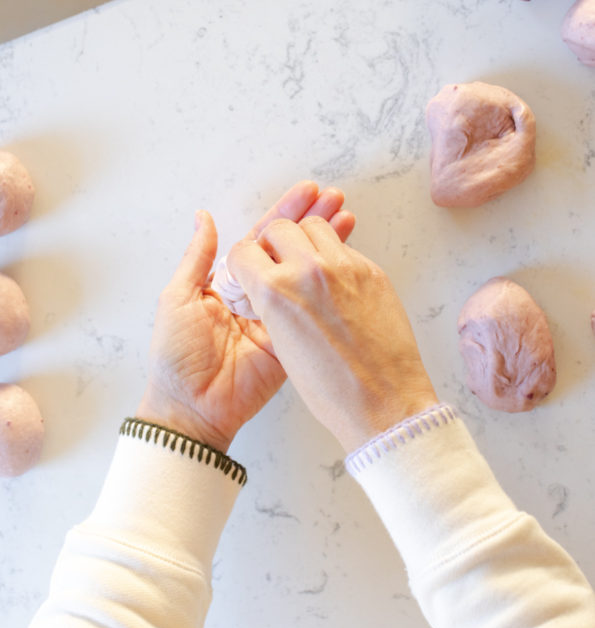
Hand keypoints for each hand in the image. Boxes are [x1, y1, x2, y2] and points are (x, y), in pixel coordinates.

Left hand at [136, 182, 355, 451]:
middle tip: (336, 198)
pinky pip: (311, 312)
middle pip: (289, 251)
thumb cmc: (175, 355)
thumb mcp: (179, 298)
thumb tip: (203, 217)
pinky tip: (345, 263)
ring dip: (326, 246)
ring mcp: (277, 318)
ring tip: (347, 218)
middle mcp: (256, 294)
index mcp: (230, 282)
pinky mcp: (292, 342)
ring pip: (304, 275)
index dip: (284, 215)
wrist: (189, 408)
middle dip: (312, 223)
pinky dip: (329, 288)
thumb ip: (197, 258)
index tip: (306, 193)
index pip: (261, 240)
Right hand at [229, 217, 437, 453]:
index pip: (245, 251)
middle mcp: (309, 270)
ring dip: (304, 239)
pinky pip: (343, 247)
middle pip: (278, 228)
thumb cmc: (333, 388)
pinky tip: (332, 280)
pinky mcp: (371, 270)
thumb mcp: (281, 345)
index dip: (244, 262)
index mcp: (277, 290)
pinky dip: (332, 256)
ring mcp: (344, 266)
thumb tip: (270, 282)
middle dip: (272, 244)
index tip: (249, 268)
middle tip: (277, 263)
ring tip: (306, 264)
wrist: (384, 402)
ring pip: (314, 226)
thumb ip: (271, 304)